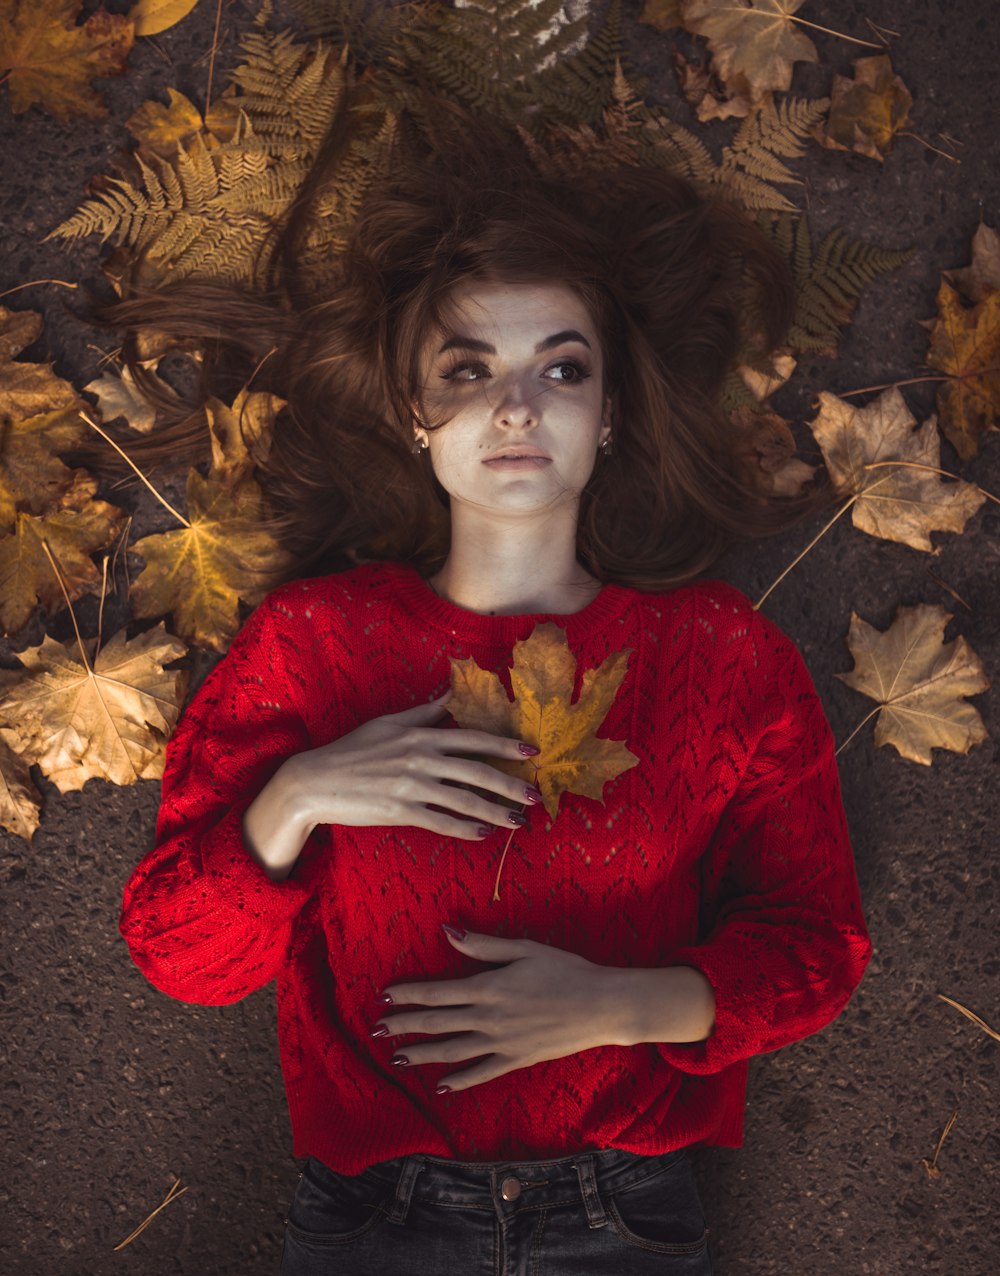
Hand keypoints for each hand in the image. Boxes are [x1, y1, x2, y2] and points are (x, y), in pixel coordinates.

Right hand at [286, 695, 540, 840]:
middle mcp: (421, 758)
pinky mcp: (400, 811)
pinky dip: (465, 829)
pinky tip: (484, 834)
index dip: (505, 745)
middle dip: (511, 784)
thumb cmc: (352, 750)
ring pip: (465, 800)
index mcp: (421, 735)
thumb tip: (451, 692)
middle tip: (536, 795)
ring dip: (496, 811)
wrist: (314, 781)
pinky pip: (441, 821)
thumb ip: (424, 712)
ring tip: (518, 820)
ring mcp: (412, 786)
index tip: (532, 752)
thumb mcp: (388, 723)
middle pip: (477, 772)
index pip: (473, 739)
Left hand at [372, 927, 626, 1091]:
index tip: (385, 995)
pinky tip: (442, 1087)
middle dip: (405, 1025)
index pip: (438, 992)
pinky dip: (460, 1081)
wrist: (601, 1005)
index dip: (409, 994)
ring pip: (453, 1051)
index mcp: (489, 987)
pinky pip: (482, 1073)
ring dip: (423, 1054)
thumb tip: (447, 932)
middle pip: (438, 1023)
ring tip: (397, 1058)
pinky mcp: (517, 1059)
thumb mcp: (524, 949)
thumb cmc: (565, 969)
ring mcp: (502, 1043)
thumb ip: (483, 946)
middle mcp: (489, 1018)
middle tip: (377, 1030)